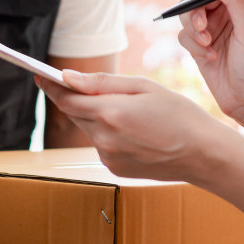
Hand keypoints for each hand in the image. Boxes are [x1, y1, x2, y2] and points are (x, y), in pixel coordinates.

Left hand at [36, 71, 232, 184]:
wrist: (202, 154)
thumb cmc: (179, 114)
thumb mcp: (143, 86)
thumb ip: (101, 83)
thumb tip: (67, 77)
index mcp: (111, 113)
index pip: (66, 98)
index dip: (52, 85)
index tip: (40, 74)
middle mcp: (104, 138)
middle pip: (75, 113)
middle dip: (76, 98)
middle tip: (84, 85)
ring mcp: (108, 157)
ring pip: (89, 128)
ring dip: (95, 116)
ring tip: (126, 110)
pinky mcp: (115, 169)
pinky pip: (101, 144)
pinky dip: (108, 133)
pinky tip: (133, 130)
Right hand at [176, 0, 243, 143]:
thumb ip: (235, 0)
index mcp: (242, 4)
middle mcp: (225, 13)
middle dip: (196, 8)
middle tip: (201, 24)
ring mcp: (210, 28)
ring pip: (187, 13)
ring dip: (193, 28)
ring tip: (207, 44)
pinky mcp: (198, 45)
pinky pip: (184, 35)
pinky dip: (194, 45)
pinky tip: (211, 57)